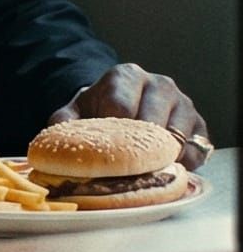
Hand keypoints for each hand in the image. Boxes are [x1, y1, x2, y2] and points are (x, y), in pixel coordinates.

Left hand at [50, 66, 211, 170]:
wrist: (122, 107)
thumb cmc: (98, 112)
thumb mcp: (75, 113)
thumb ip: (63, 124)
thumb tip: (52, 145)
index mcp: (126, 76)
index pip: (121, 107)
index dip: (111, 136)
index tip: (104, 156)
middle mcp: (159, 84)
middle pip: (153, 122)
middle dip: (137, 150)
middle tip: (124, 173)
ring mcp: (183, 103)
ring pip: (178, 137)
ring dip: (161, 160)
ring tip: (143, 174)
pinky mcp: (199, 124)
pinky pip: (197, 151)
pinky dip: (182, 167)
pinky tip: (164, 173)